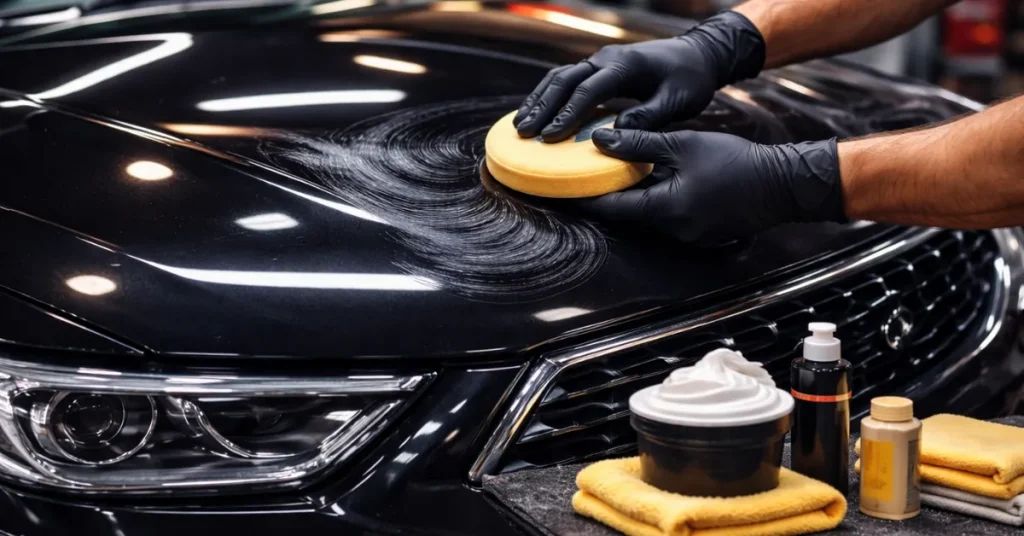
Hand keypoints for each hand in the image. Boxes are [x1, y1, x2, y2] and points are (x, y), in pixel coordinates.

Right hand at [513, 11, 765, 141]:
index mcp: (625, 65)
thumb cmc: (690, 80)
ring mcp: (599, 61)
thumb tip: (615, 135)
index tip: (550, 137)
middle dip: (542, 107)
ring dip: (538, 100)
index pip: (588, 90)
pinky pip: (565, 80)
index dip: (567, 114)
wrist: (697, 56)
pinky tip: (535, 114)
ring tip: (520, 126)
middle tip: (524, 133)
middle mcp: (606, 59)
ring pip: (559, 77)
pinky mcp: (598, 69)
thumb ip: (648, 117)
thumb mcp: (677, 102)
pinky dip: (547, 96)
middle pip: (564, 80)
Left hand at [579, 129, 845, 243]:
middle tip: (585, 180)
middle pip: (629, 216)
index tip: (564, 190)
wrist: (781, 184)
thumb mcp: (683, 144)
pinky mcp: (701, 235)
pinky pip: (668, 221)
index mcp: (666, 209)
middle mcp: (673, 231)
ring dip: (633, 201)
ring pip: (648, 219)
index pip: (613, 208)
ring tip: (616, 178)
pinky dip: (656, 204)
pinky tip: (654, 185)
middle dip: (608, 198)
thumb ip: (640, 142)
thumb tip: (601, 140)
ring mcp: (689, 237)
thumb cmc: (736, 161)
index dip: (586, 199)